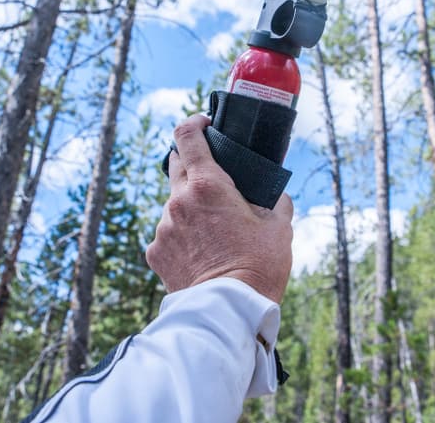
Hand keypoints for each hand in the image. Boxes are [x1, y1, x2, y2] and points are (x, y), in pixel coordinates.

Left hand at [146, 114, 293, 302]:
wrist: (228, 312)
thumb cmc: (259, 267)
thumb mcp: (280, 227)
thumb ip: (275, 200)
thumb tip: (275, 193)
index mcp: (207, 185)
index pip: (187, 135)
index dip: (195, 123)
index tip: (206, 125)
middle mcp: (178, 200)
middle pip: (175, 163)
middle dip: (192, 162)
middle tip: (214, 177)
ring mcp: (163, 227)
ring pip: (173, 203)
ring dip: (190, 205)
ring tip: (214, 229)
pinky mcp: (155, 252)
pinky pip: (168, 233)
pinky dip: (182, 234)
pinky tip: (202, 252)